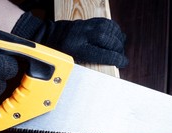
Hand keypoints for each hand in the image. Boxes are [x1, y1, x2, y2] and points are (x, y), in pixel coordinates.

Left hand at [12, 12, 127, 67]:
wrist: (48, 35)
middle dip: (118, 48)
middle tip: (121, 55)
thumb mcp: (70, 64)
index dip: (116, 58)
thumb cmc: (59, 53)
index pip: (102, 53)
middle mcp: (81, 35)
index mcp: (76, 49)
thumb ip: (87, 66)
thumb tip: (105, 72)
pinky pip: (105, 22)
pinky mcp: (87, 21)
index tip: (123, 62)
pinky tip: (116, 35)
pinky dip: (114, 29)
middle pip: (107, 39)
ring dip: (117, 38)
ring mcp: (85, 26)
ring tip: (120, 46)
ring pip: (108, 29)